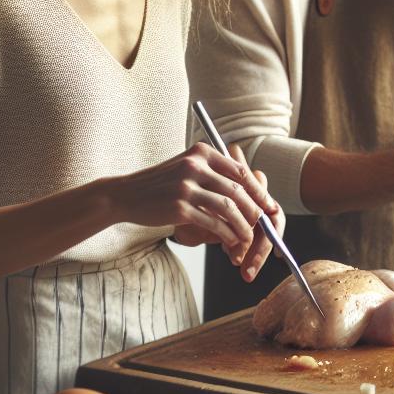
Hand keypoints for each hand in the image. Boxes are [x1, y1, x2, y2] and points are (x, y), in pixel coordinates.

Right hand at [115, 143, 279, 264]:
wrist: (126, 195)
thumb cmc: (160, 184)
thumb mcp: (186, 168)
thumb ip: (213, 173)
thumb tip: (247, 190)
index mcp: (201, 153)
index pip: (239, 170)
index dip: (257, 189)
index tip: (267, 203)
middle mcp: (195, 166)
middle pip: (237, 190)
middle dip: (253, 210)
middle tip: (261, 224)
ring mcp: (186, 187)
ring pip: (228, 208)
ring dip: (242, 225)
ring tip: (247, 237)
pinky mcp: (180, 208)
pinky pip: (213, 222)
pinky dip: (226, 234)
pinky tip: (230, 241)